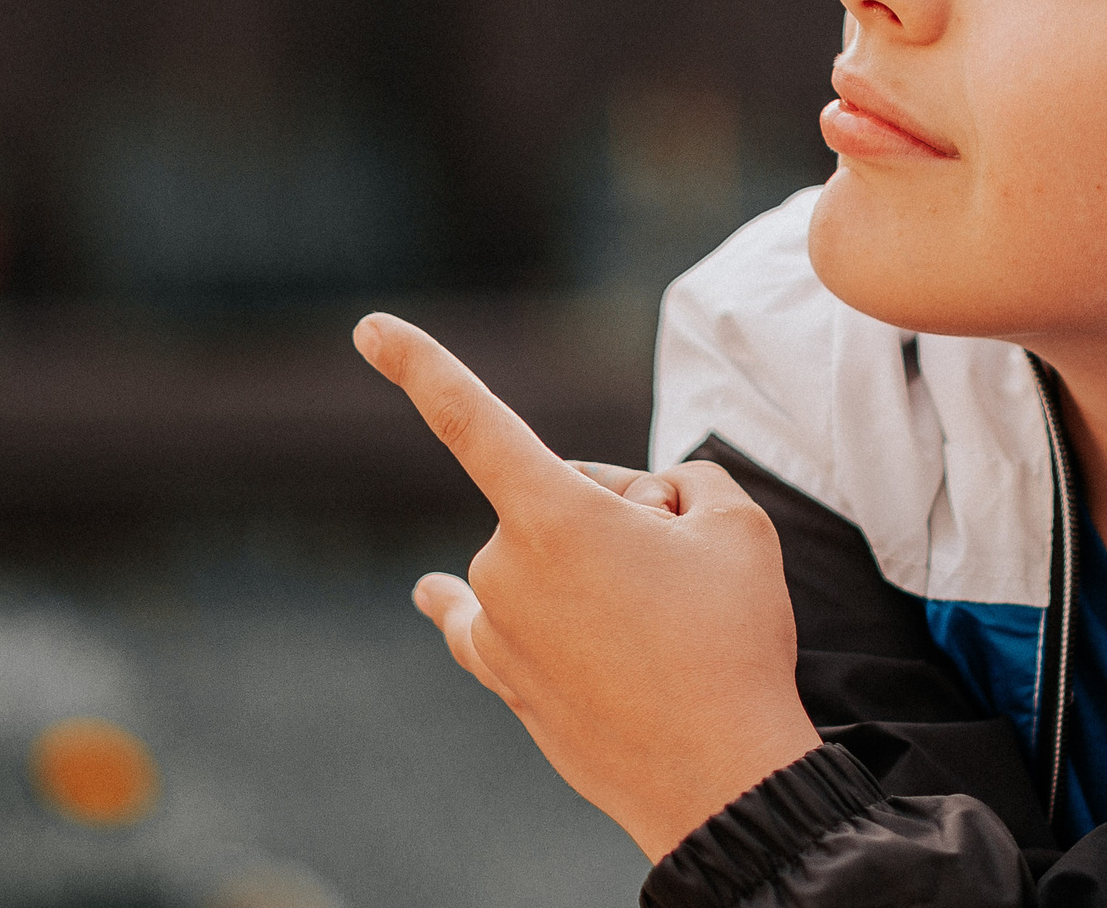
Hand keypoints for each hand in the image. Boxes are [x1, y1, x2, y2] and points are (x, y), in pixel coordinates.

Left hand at [353, 312, 821, 860]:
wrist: (718, 778)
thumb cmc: (732, 641)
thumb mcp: (738, 524)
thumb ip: (687, 480)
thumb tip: (647, 508)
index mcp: (553, 514)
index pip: (473, 419)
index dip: (421, 365)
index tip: (369, 329)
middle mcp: (504, 567)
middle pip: (558, 493)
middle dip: (617, 509)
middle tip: (682, 566)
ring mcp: (496, 630)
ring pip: (540, 556)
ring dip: (589, 566)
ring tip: (659, 623)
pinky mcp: (503, 679)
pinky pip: (481, 619)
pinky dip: (473, 606)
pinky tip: (427, 593)